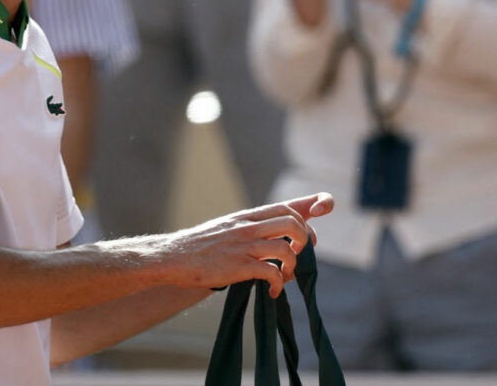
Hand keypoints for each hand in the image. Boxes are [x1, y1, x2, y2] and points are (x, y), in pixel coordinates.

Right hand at [157, 192, 333, 297]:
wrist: (171, 257)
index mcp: (245, 217)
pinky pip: (271, 272)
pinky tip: (272, 291)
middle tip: (300, 255)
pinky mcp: (237, 266)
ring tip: (286, 275)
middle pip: (292, 222)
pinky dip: (279, 284)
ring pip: (286, 247)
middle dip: (305, 239)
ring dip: (294, 264)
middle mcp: (246, 227)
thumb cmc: (199, 247)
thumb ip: (249, 228)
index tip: (326, 208)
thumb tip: (274, 237)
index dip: (312, 205)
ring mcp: (242, 245)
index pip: (286, 205)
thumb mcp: (226, 228)